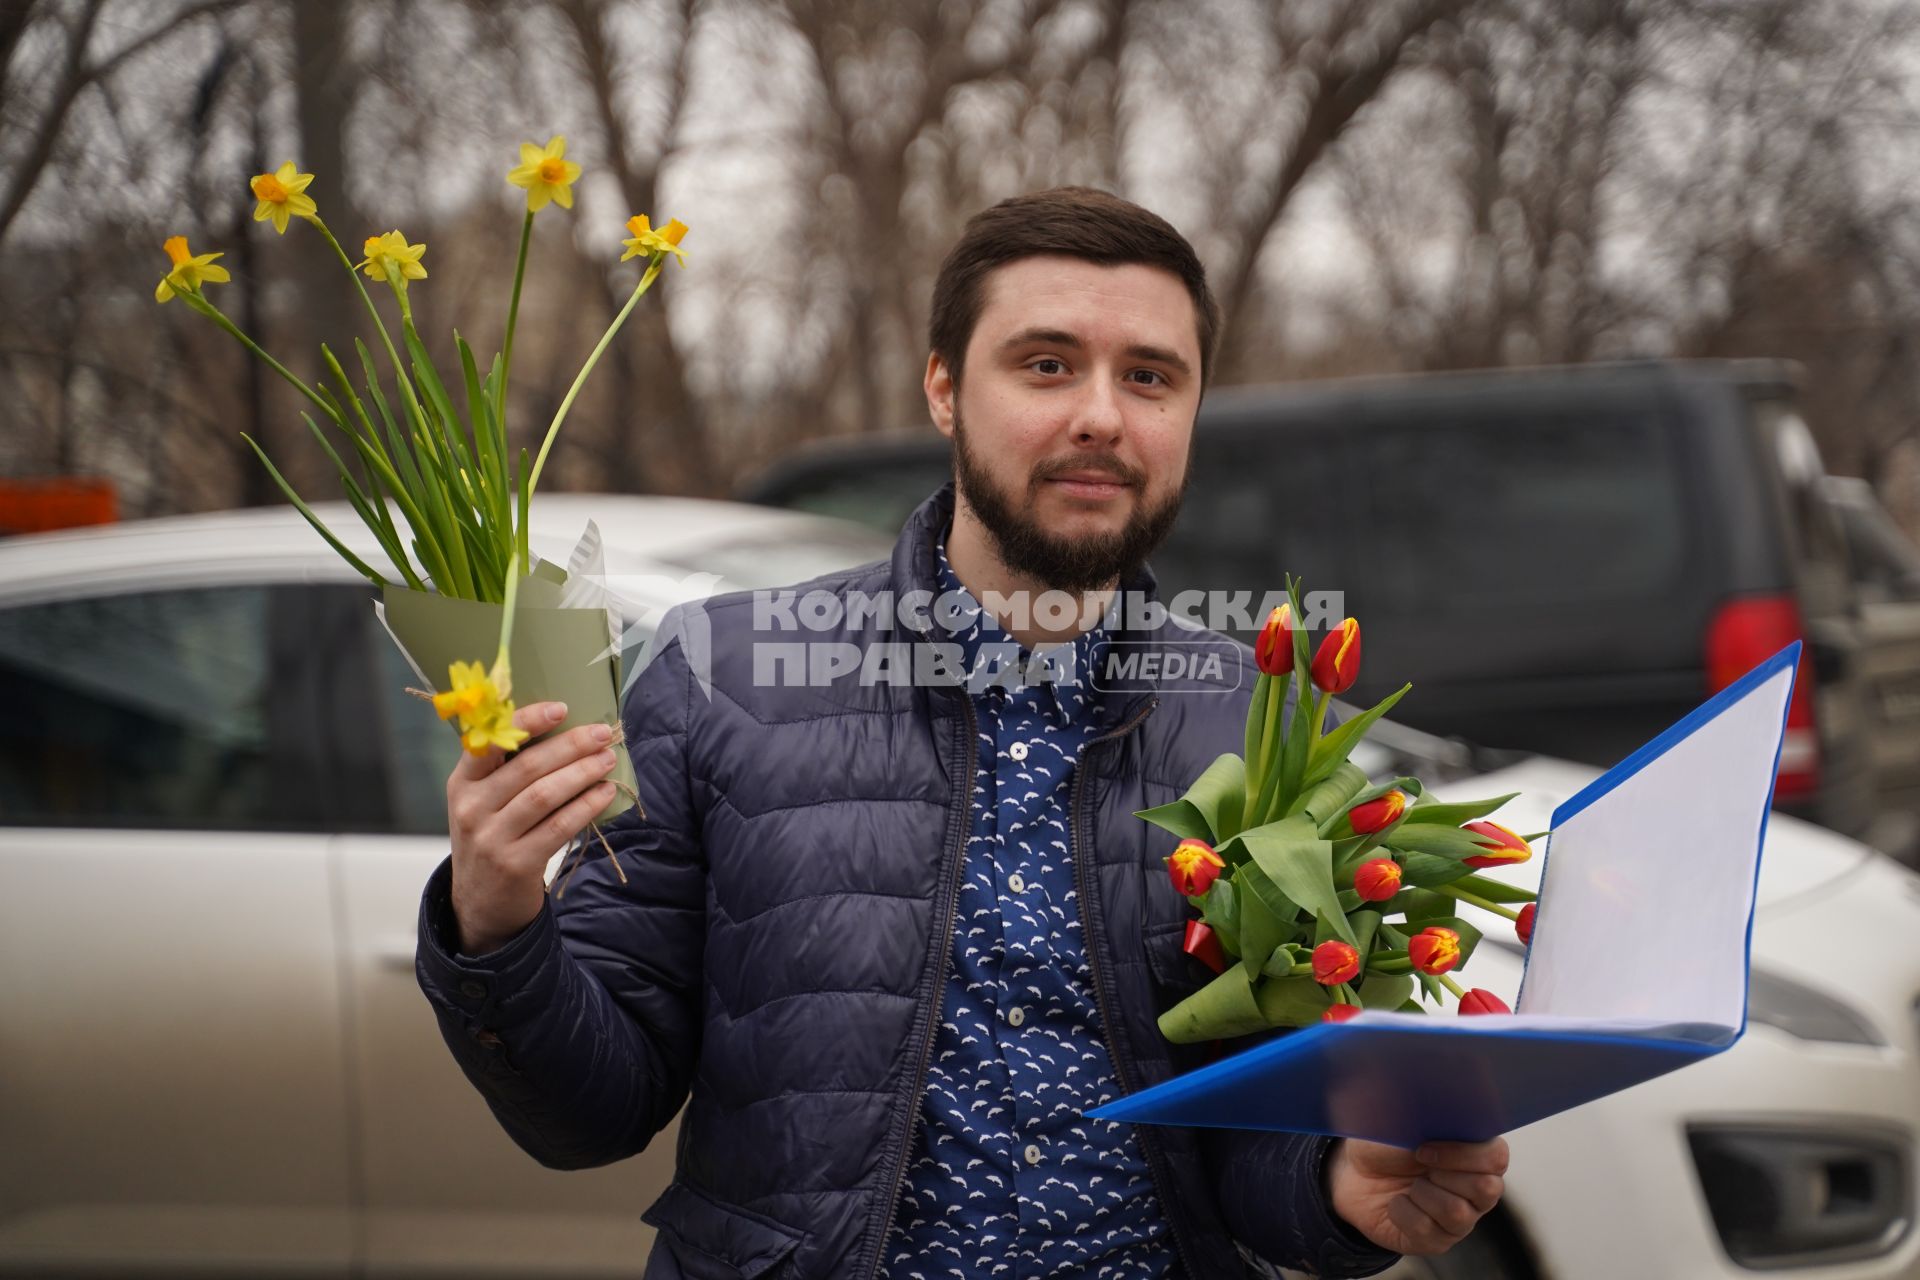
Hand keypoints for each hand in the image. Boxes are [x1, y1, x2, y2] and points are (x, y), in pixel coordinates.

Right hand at [447, 700, 620, 954]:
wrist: (481, 902)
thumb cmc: (492, 836)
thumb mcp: (484, 801)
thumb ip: (507, 768)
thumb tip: (564, 728)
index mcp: (462, 782)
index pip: (490, 741)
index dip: (527, 720)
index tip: (562, 708)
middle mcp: (471, 808)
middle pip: (527, 766)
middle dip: (570, 746)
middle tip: (603, 733)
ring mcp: (491, 838)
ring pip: (545, 795)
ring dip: (582, 773)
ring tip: (608, 759)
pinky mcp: (515, 864)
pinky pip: (559, 827)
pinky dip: (585, 807)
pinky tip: (604, 793)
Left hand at [1327, 1136, 1507, 1255]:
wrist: (1354, 1173)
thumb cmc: (1386, 1144)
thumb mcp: (1404, 1122)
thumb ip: (1432, 1119)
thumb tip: (1443, 1112)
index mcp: (1477, 1154)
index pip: (1496, 1157)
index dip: (1463, 1153)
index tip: (1424, 1148)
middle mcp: (1478, 1190)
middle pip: (1487, 1188)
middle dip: (1444, 1173)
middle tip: (1418, 1165)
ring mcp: (1461, 1220)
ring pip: (1457, 1212)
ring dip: (1422, 1193)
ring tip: (1408, 1185)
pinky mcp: (1438, 1241)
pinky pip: (1427, 1229)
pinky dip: (1401, 1211)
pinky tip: (1395, 1203)